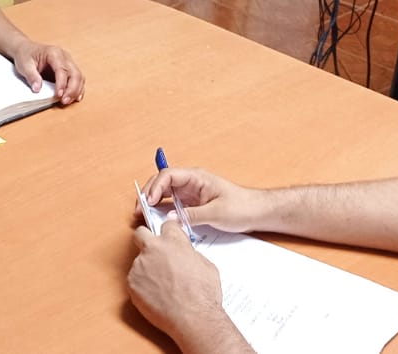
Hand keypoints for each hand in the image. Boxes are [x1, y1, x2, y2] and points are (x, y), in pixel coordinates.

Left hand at [9, 41, 83, 104]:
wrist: (26, 49)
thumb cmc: (26, 55)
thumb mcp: (24, 65)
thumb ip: (31, 76)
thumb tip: (37, 89)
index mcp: (54, 53)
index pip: (62, 69)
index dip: (62, 83)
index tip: (59, 95)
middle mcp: (64, 57)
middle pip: (75, 73)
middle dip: (72, 89)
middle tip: (64, 101)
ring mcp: (68, 62)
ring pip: (79, 77)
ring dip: (76, 90)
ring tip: (67, 101)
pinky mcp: (68, 69)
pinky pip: (78, 79)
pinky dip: (78, 89)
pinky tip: (75, 98)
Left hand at [129, 223, 223, 344]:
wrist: (193, 317)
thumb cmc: (203, 294)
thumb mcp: (205, 264)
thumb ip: (189, 254)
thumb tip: (183, 255)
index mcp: (173, 241)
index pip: (167, 225)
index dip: (169, 232)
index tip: (169, 237)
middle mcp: (153, 249)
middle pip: (140, 233)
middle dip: (146, 239)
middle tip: (153, 252)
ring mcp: (139, 265)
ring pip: (139, 261)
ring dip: (147, 269)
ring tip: (162, 286)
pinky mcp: (132, 283)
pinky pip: (135, 280)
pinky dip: (143, 286)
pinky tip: (156, 296)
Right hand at [142, 168, 264, 232]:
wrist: (257, 212)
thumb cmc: (242, 207)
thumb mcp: (217, 213)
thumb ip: (192, 216)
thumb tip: (171, 219)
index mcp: (196, 177)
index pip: (168, 175)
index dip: (155, 187)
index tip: (148, 201)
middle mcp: (191, 183)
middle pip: (162, 183)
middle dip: (148, 194)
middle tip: (139, 210)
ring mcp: (190, 194)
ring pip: (165, 194)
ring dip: (153, 203)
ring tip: (143, 215)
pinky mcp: (192, 204)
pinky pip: (172, 205)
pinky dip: (162, 211)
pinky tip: (157, 220)